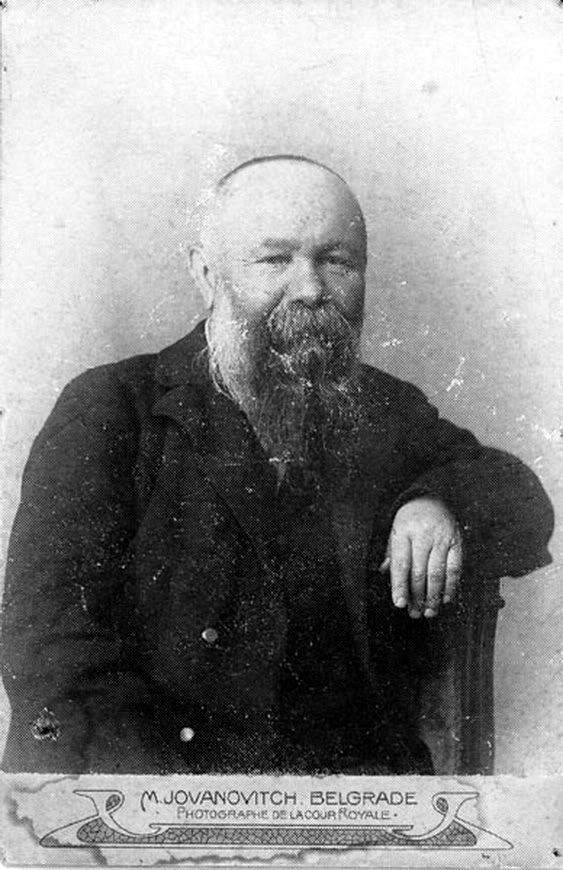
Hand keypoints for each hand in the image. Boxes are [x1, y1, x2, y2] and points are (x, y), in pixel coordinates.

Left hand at [380, 497, 461, 617]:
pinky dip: (451, 585)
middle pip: (419, 572)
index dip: (400, 586)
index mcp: (403, 532)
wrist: (429, 497)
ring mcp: (442, 538)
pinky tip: (446, 598)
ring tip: (429, 612)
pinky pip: (455, 567)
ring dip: (434, 596)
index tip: (399, 604)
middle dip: (417, 596)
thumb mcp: (394, 531)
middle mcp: (423, 535)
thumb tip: (385, 574)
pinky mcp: (457, 541)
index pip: (401, 564)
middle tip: (415, 613)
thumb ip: (391, 553)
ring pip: (438, 572)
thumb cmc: (409, 519)